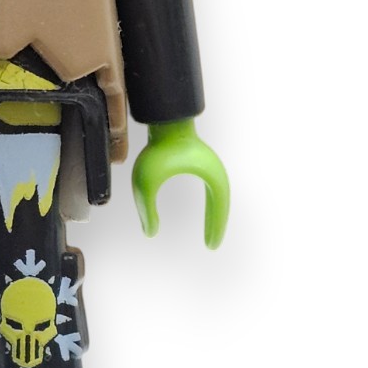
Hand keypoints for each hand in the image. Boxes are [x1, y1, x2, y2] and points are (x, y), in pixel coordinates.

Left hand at [131, 118, 228, 247]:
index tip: (211, 246)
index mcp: (211, 176)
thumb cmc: (157, 147)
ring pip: (218, 198)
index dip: (216, 228)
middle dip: (216, 225)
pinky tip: (205, 213)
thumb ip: (146, 208)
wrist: (163, 121)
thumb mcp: (146, 182)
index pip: (219, 208)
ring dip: (214, 215)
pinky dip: (210, 204)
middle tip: (212, 245)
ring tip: (210, 234)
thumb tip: (150, 233)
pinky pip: (210, 189)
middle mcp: (214, 172)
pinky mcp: (201, 163)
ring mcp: (209, 166)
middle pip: (221, 205)